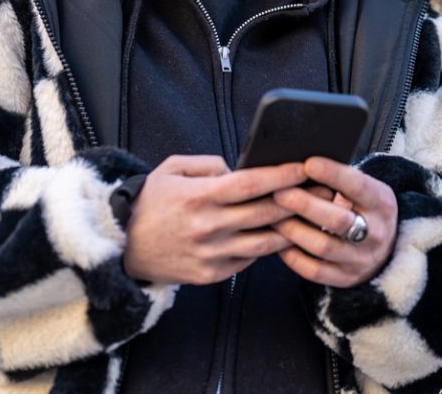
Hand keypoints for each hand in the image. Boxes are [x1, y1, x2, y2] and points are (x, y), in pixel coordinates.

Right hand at [122, 154, 305, 285]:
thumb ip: (209, 164)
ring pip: (265, 243)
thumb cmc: (149, 202)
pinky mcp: (210, 275)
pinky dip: (265, 247)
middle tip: (321, 190)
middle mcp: (208, 227)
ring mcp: (211, 255)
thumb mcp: (172, 169)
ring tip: (310, 217)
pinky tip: (277, 235)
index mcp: (200, 197)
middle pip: (266, 213)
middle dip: (298, 200)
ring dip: (290, 229)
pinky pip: (248, 260)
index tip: (305, 167)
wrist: (120, 246)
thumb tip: (240, 169)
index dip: (282, 175)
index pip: (252, 184)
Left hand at [272, 156, 397, 287]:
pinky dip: (292, 255)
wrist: (386, 250)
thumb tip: (302, 165)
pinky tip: (278, 241)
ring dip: (292, 230)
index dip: (333, 174)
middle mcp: (376, 234)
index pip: (358, 187)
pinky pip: (313, 270)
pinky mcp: (345, 278)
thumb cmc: (365, 210)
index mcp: (382, 204)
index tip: (308, 164)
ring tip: (272, 216)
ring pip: (322, 246)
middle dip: (305, 205)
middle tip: (279, 192)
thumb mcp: (365, 191)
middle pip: (338, 220)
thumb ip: (341, 180)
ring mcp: (360, 260)